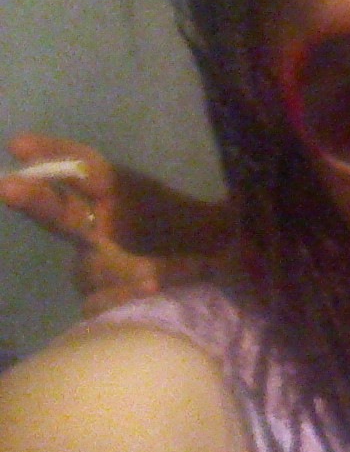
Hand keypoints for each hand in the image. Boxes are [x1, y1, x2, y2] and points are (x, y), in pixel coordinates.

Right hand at [1, 134, 220, 316]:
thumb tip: (217, 195)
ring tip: (156, 279)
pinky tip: (150, 297)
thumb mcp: (223, 215)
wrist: (225, 284)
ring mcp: (98, 266)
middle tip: (8, 188)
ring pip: (90, 270)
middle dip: (36, 199)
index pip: (83, 169)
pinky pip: (100, 304)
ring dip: (122, 274)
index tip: (20, 147)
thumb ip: (220, 207)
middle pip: (62, 213)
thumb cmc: (218, 241)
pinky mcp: (102, 301)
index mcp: (123, 195)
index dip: (55, 156)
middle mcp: (102, 228)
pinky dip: (123, 302)